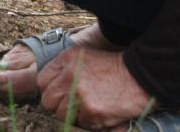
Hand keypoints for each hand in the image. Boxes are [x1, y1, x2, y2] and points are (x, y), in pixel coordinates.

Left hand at [37, 47, 155, 130]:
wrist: (138, 77)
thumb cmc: (110, 67)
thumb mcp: (82, 56)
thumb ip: (62, 67)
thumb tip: (46, 85)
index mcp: (66, 61)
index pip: (41, 82)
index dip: (49, 89)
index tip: (59, 93)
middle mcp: (69, 77)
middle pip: (47, 101)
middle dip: (57, 104)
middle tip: (72, 103)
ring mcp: (80, 96)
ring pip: (61, 115)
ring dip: (72, 114)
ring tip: (87, 105)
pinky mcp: (91, 112)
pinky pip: (79, 123)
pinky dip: (88, 121)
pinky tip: (99, 111)